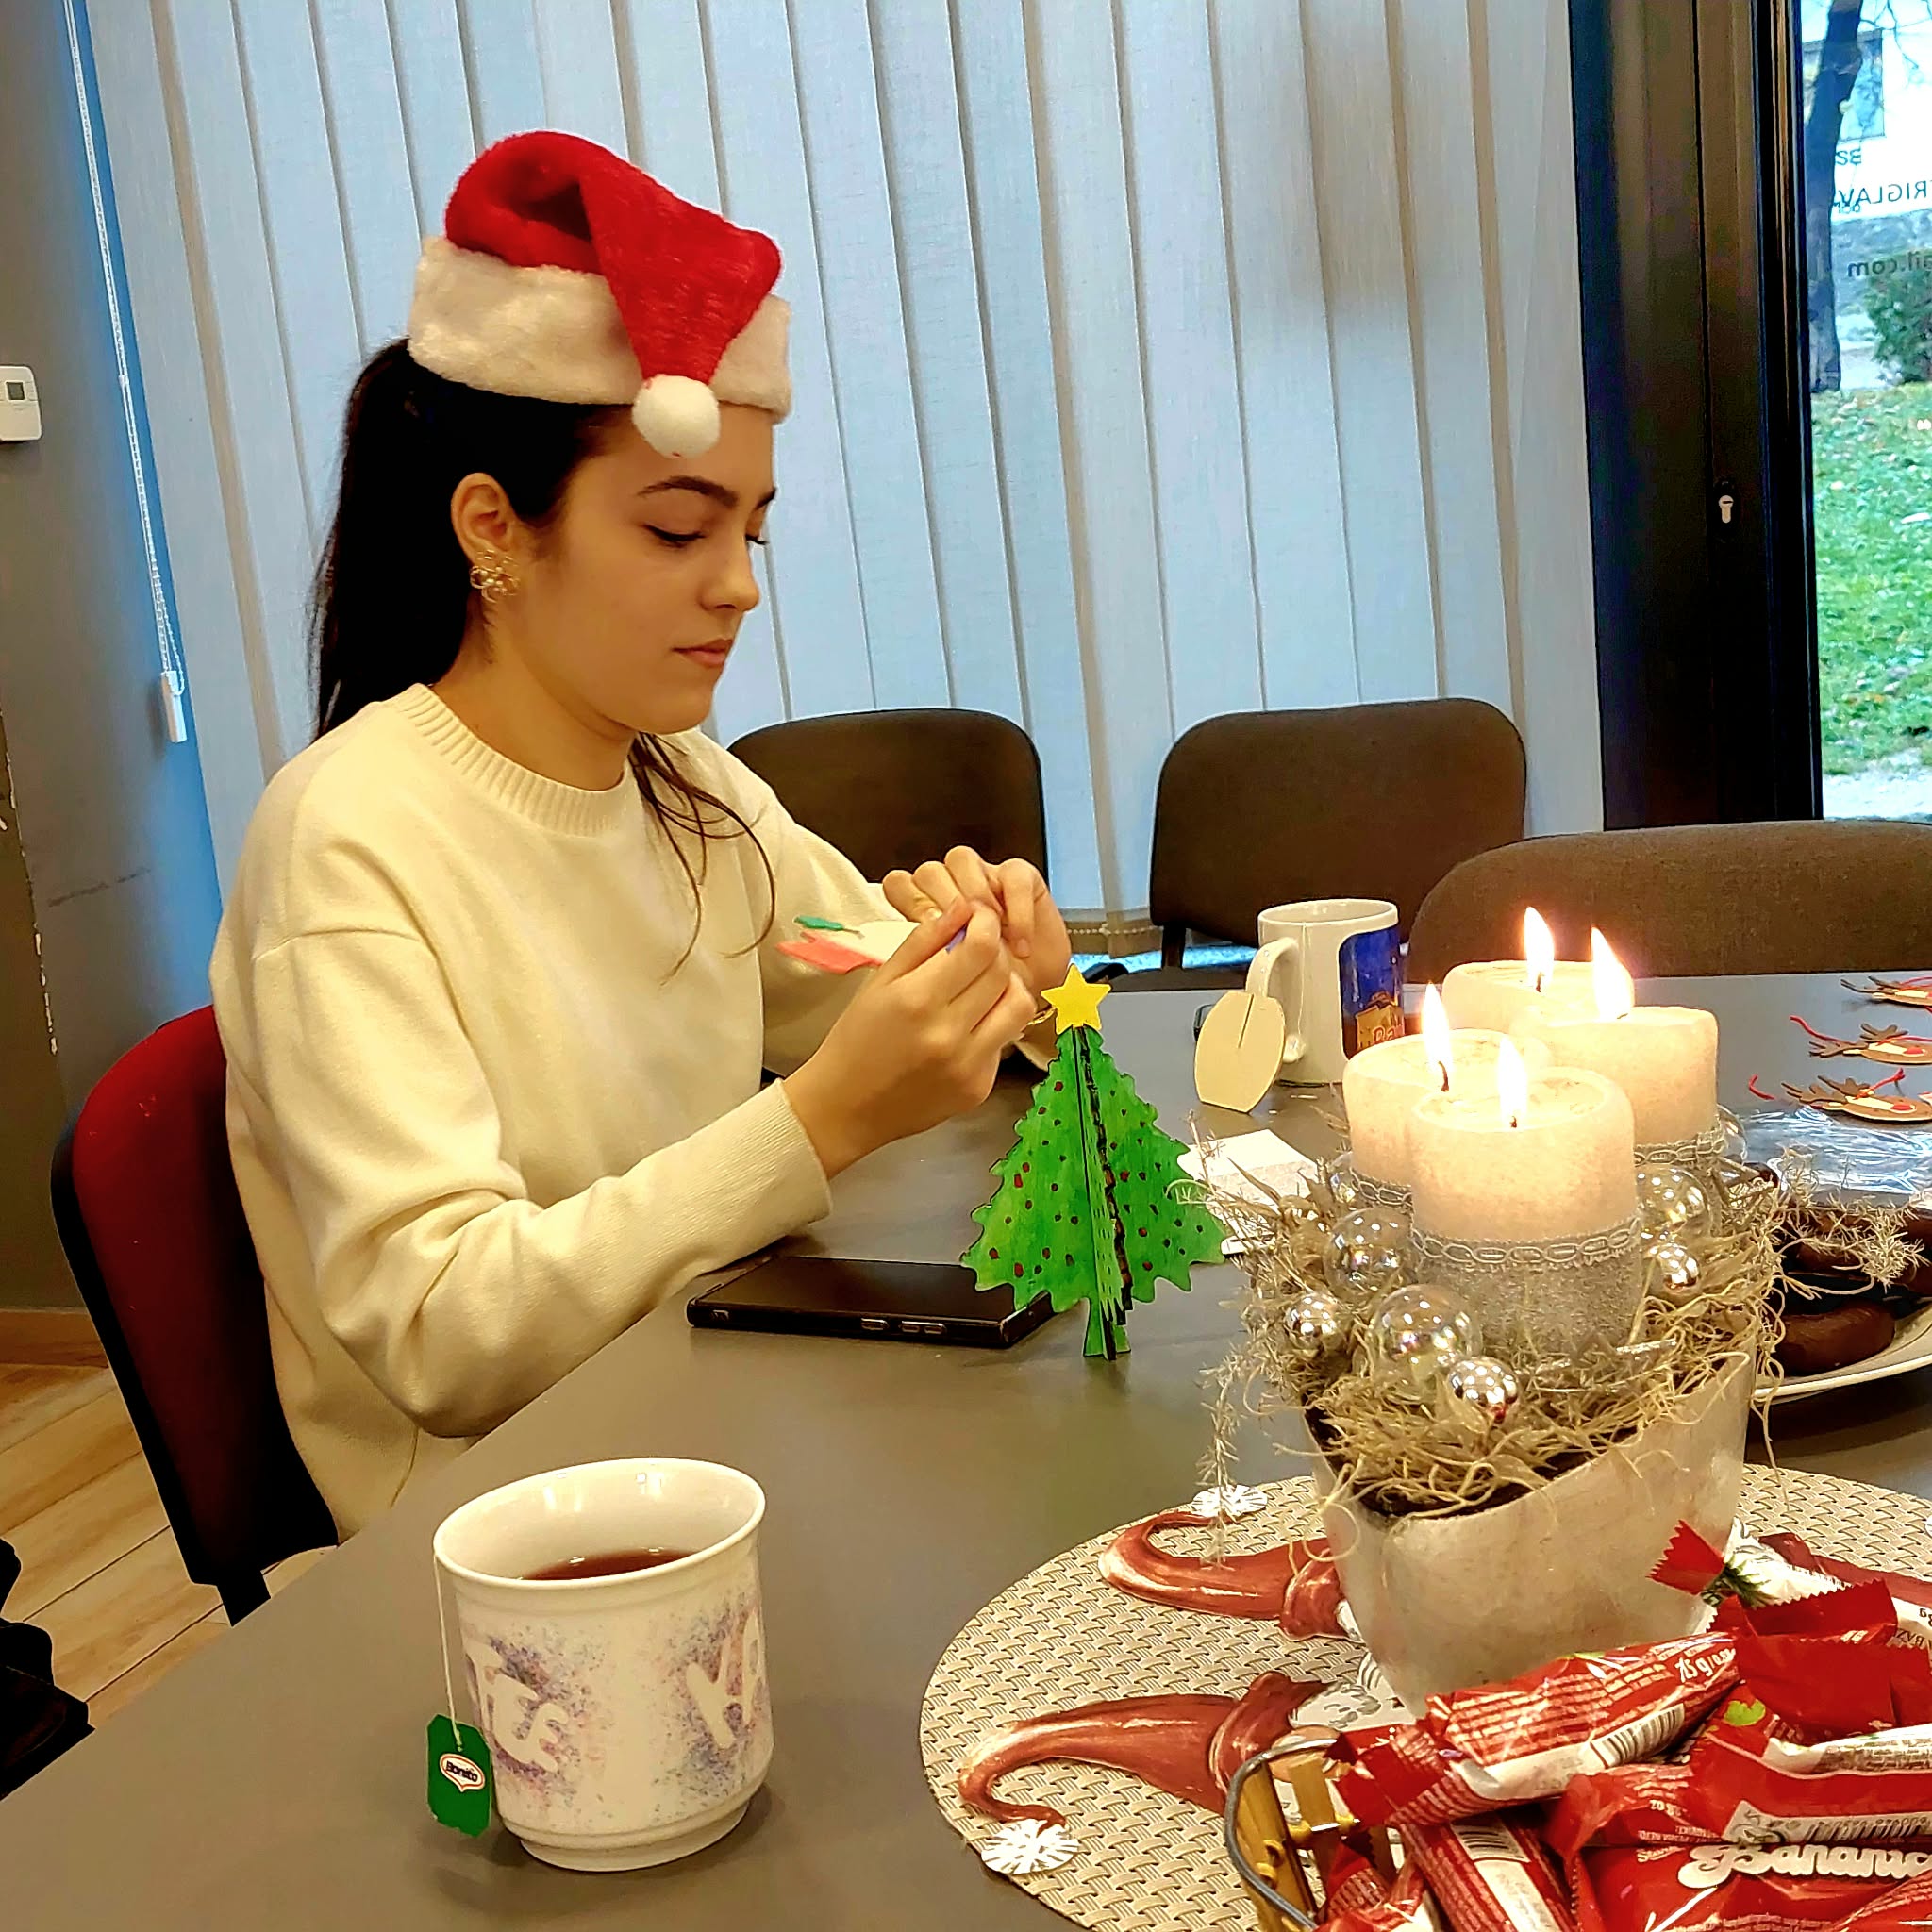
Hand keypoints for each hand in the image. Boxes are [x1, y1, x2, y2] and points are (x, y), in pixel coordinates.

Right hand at [783, 898, 1038, 1175]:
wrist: (846, 1107)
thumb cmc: (855, 1040)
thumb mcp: (880, 982)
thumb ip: (924, 941)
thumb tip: (962, 907)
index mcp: (918, 1000)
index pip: (981, 947)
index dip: (986, 923)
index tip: (979, 917)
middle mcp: (948, 1034)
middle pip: (1003, 973)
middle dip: (997, 950)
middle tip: (979, 948)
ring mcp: (968, 1065)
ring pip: (1018, 1006)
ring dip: (1007, 986)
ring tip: (982, 984)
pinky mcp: (978, 1087)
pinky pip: (1003, 1040)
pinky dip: (993, 1023)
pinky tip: (968, 1023)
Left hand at [882, 847, 1071, 998]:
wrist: (1032, 991)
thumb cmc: (984, 987)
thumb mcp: (949, 981)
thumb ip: (931, 954)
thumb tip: (919, 942)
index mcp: (924, 906)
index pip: (899, 884)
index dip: (909, 904)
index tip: (928, 938)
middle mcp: (950, 887)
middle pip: (929, 871)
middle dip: (943, 905)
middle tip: (960, 942)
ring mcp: (983, 877)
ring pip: (961, 860)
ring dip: (974, 898)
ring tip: (992, 941)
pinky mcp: (1020, 877)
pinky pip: (1013, 877)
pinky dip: (1018, 912)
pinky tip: (1020, 944)